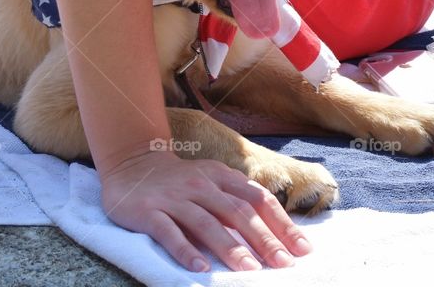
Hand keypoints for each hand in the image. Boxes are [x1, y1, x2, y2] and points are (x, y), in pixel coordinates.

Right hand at [101, 150, 311, 271]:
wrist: (131, 163)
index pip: (259, 199)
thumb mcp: (213, 180)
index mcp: (222, 177)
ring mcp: (175, 197)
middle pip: (238, 212)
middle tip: (283, 263)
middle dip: (264, 239)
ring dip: (230, 247)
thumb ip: (237, 199)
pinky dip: (185, 250)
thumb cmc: (181, 180)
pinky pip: (168, 232)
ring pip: (206, 223)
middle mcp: (202, 185)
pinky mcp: (148, 212)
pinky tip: (200, 268)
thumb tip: (275, 231)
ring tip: (248, 270)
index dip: (282, 223)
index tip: (302, 248)